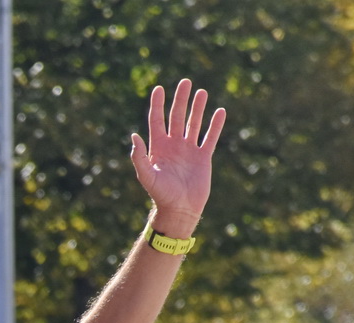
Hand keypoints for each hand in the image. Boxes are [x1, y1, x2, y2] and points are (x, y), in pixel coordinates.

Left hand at [129, 79, 225, 235]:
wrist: (180, 210)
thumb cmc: (161, 195)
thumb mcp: (147, 176)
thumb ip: (139, 157)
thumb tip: (134, 136)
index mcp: (158, 148)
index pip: (157, 121)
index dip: (157, 105)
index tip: (158, 88)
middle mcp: (173, 146)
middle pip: (176, 117)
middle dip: (180, 100)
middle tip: (185, 82)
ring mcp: (189, 150)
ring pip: (194, 124)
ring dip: (198, 108)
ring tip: (202, 92)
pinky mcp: (203, 157)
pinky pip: (210, 138)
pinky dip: (215, 125)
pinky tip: (220, 112)